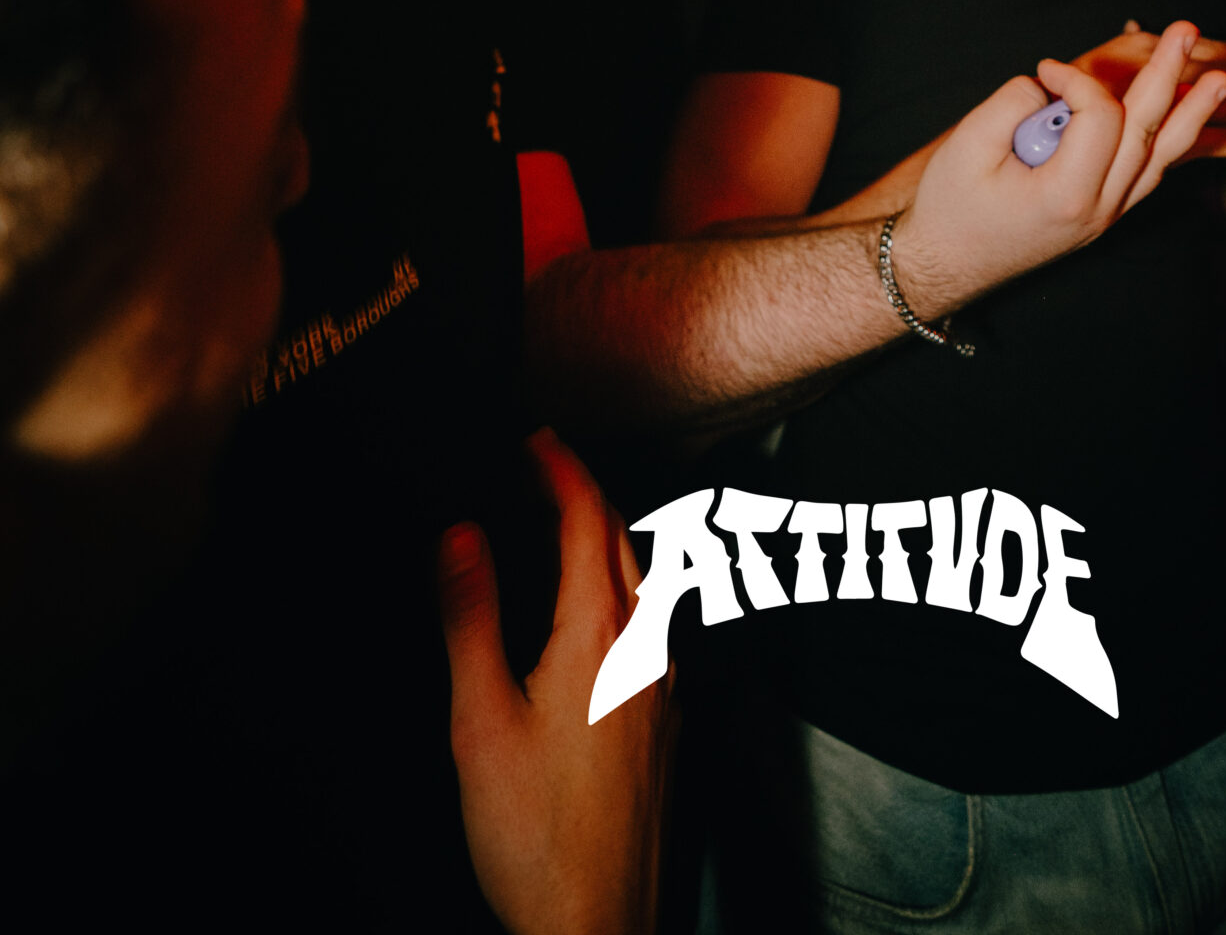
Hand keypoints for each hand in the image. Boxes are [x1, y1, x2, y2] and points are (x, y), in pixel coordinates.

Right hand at [441, 432, 665, 934]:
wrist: (597, 926)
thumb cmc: (534, 837)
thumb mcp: (478, 721)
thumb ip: (471, 618)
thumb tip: (460, 532)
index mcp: (600, 637)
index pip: (588, 521)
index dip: (561, 469)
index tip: (536, 438)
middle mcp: (647, 651)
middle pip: (626, 543)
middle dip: (588, 495)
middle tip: (544, 469)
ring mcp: (665, 690)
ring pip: (648, 584)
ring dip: (611, 540)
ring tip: (568, 528)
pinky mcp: (668, 726)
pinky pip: (656, 627)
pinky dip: (625, 590)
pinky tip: (600, 618)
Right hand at [896, 21, 1225, 314]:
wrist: (943, 266)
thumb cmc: (950, 208)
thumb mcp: (967, 145)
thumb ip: (1013, 102)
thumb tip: (1048, 81)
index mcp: (1067, 195)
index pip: (1101, 118)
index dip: (1077, 80)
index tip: (1045, 68)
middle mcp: (1098, 210)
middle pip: (1146, 133)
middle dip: (1169, 75)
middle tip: (1188, 30)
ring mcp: (1106, 217)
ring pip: (1160, 160)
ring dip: (1190, 114)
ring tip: (1221, 79)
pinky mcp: (1102, 215)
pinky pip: (1147, 175)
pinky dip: (1168, 142)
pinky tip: (1184, 118)